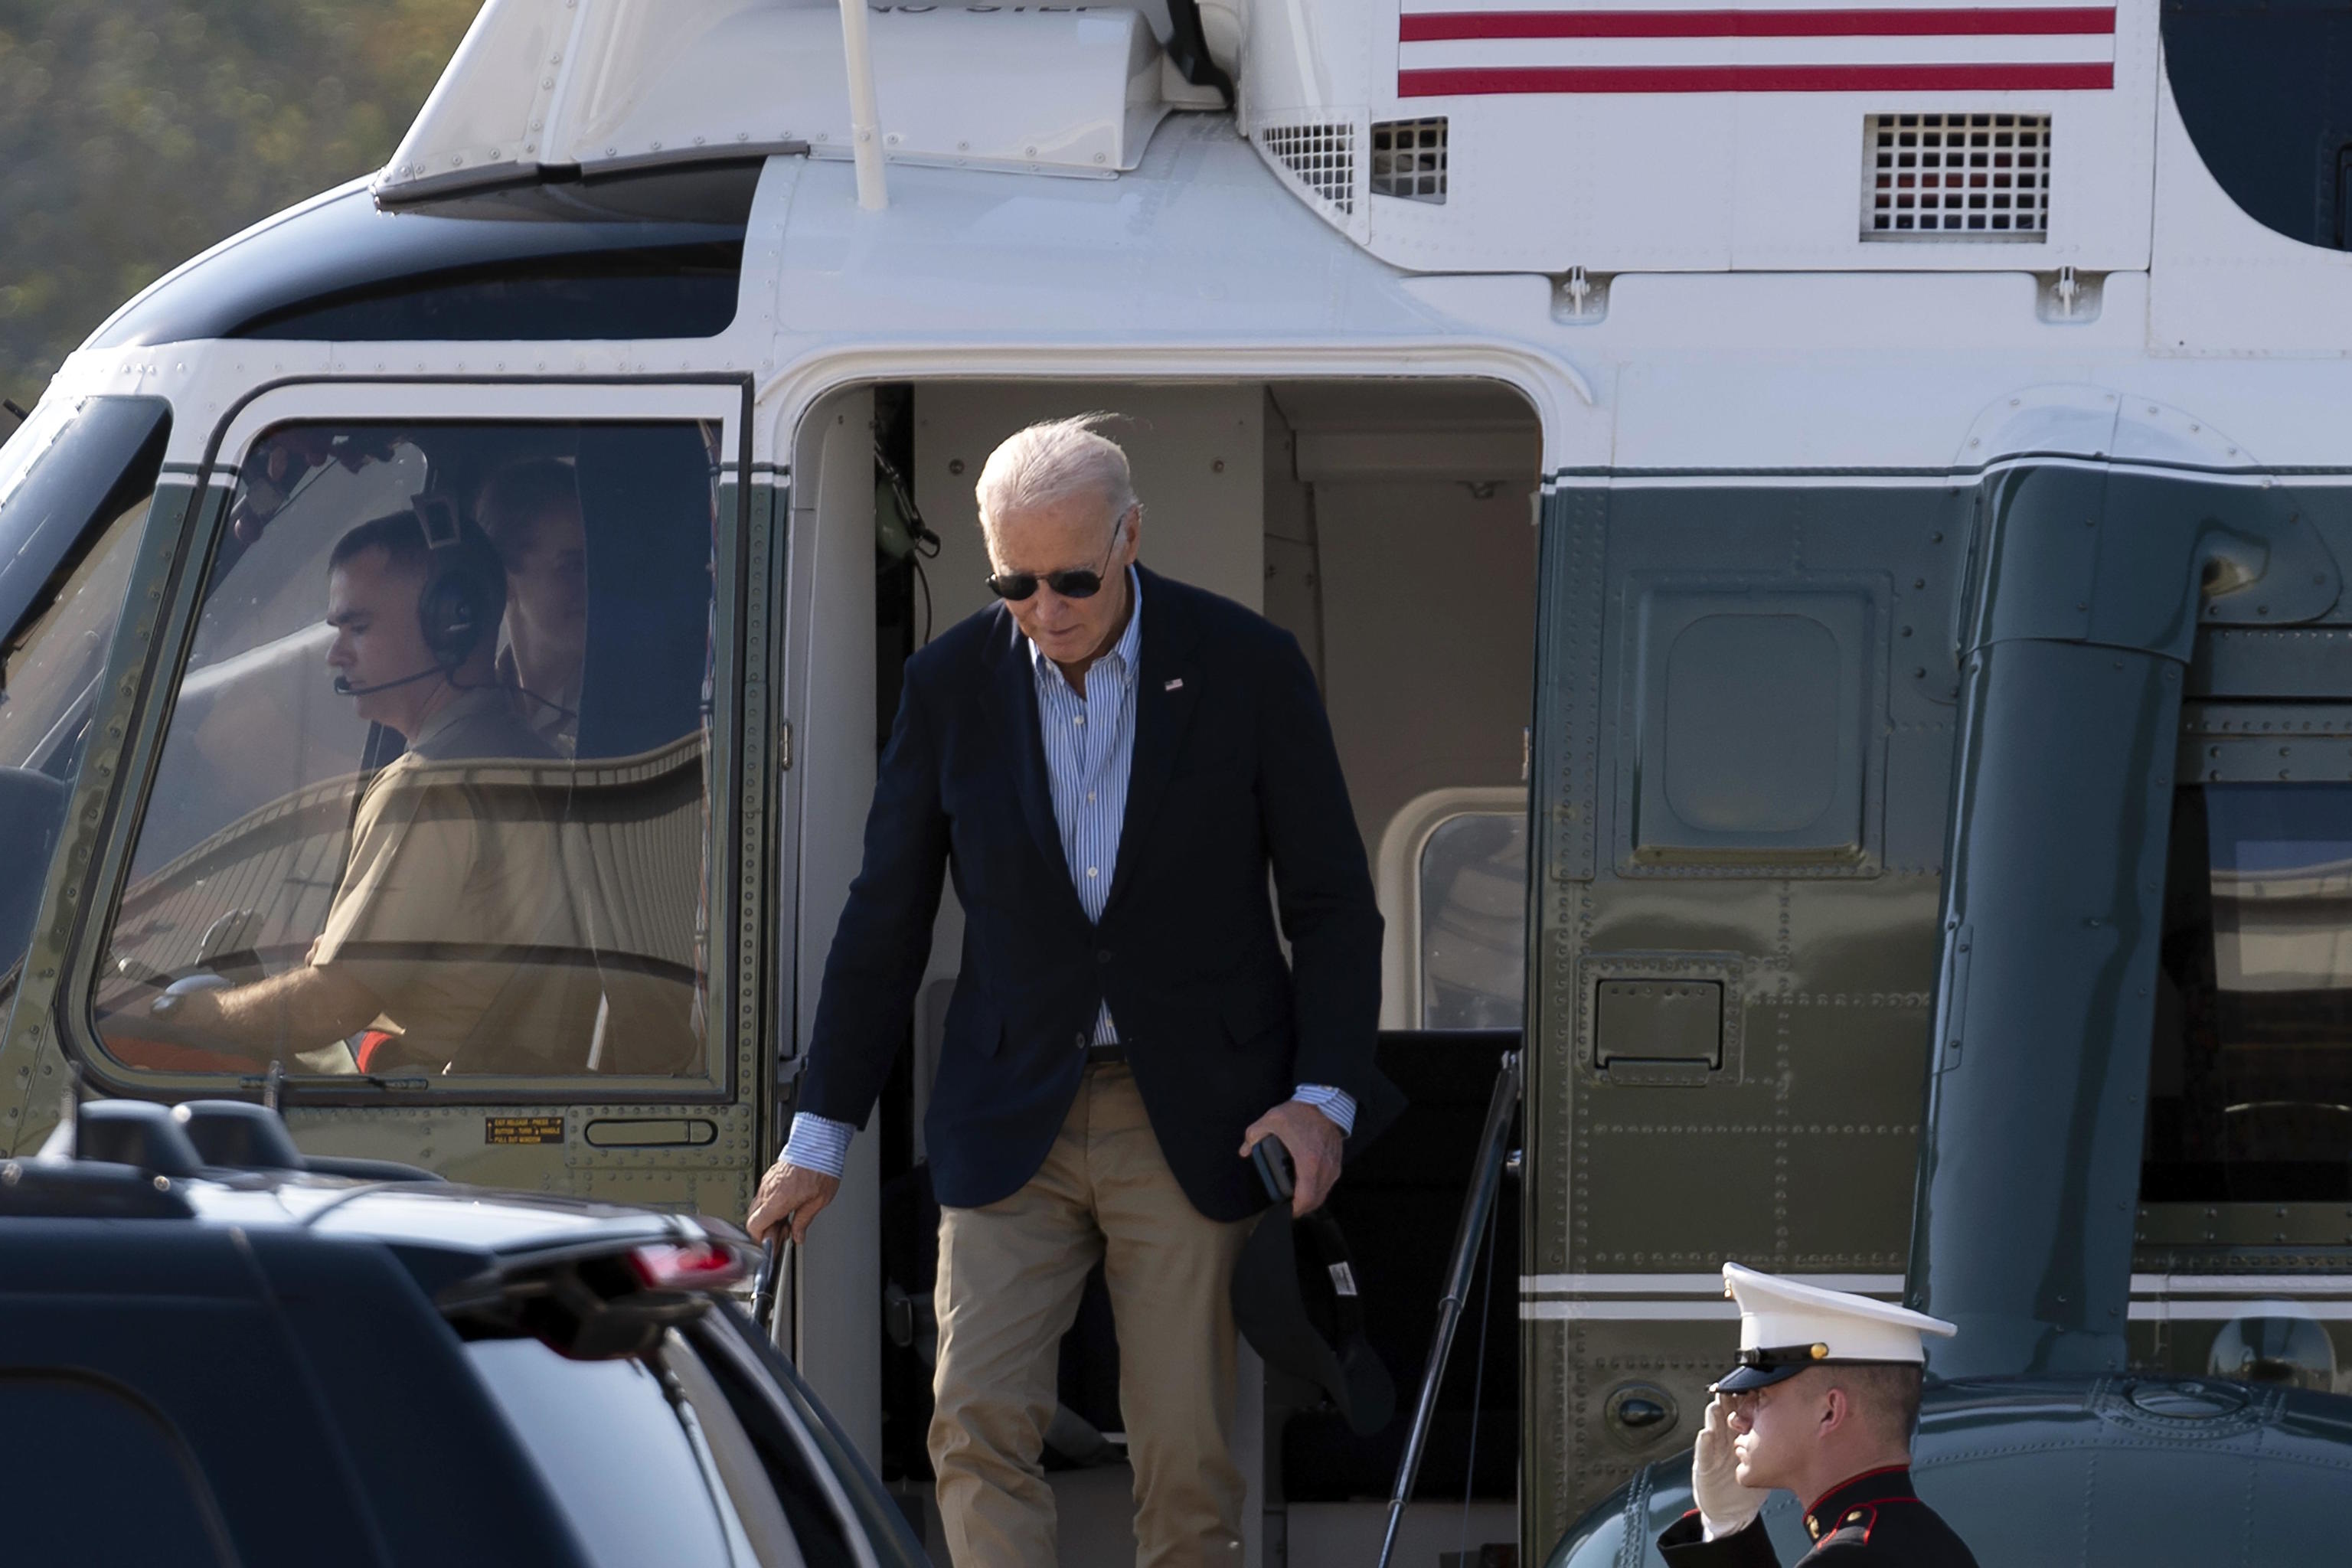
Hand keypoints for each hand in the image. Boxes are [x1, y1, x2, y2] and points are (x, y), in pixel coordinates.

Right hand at [747, 1159, 840, 1245]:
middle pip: (753, 1218)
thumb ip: (803, 1221)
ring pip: (757, 1207)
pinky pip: (763, 1196)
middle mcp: (768, 1191)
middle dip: (765, 1230)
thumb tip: (798, 1236)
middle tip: (782, 1234)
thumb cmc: (821, 1167)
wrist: (819, 1142)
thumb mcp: (818, 1201)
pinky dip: (769, 1206)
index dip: (760, 1239)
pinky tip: (785, 1207)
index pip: (754, 1226)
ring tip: (787, 1221)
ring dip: (768, 1217)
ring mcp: (767, 1183)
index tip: (772, 1244)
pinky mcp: (770, 1176)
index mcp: (778, 1200)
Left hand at [1240, 1099, 1342, 1217]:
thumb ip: (1254, 1135)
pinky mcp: (1337, 1162)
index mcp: (1308, 1162)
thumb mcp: (1272, 1120)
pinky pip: (1329, 1183)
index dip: (1295, 1209)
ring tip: (1296, 1198)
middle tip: (1288, 1207)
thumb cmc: (1301, 1113)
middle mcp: (1324, 1168)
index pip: (1305, 1198)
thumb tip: (1245, 1150)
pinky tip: (1307, 1185)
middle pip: (1316, 1200)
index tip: (1285, 1211)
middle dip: (1302, 1208)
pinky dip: (1318, 1189)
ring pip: (1324, 1193)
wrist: (1326, 1103)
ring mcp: (1333, 1166)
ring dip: (1311, 1199)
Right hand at [1691, 1393, 1764, 1540]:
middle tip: (1730, 1389)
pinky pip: (1704, 1454)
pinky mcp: (1704, 1468)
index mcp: (1740, 1434)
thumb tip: (1802, 1421)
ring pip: (1713, 1428)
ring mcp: (1713, 1451)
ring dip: (1713, 1417)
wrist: (1730, 1509)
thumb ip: (1775, 1440)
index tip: (1750, 1386)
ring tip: (1716, 1407)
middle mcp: (1724, 1438)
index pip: (1742, 1410)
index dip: (1744, 1397)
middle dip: (1727, 1400)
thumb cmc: (1750, 1480)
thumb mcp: (1765, 1458)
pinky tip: (1707, 1435)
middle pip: (1725, 1413)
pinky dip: (1704, 1443)